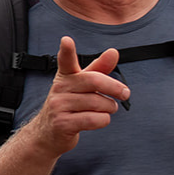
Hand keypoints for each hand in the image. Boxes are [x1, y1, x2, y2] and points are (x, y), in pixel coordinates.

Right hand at [27, 39, 125, 156]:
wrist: (48, 133)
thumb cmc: (70, 105)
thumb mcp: (82, 86)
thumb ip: (99, 69)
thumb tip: (113, 52)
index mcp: (65, 76)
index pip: (65, 60)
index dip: (66, 50)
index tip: (66, 40)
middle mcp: (59, 89)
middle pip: (94, 81)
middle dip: (114, 88)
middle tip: (125, 93)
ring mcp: (59, 106)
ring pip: (98, 102)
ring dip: (110, 108)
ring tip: (107, 109)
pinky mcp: (63, 124)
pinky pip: (94, 119)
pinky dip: (104, 120)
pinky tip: (100, 119)